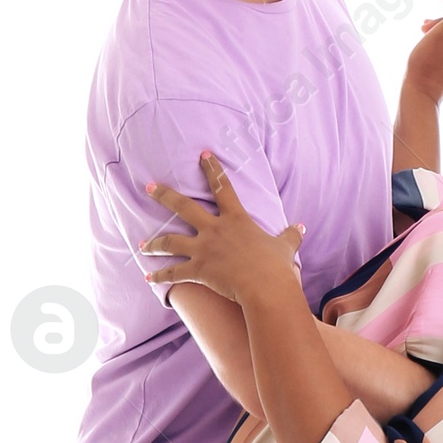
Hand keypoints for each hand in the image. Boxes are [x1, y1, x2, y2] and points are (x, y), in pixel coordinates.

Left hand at [140, 152, 304, 307]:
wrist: (266, 288)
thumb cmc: (277, 267)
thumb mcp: (286, 247)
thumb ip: (290, 235)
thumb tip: (301, 227)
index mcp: (235, 219)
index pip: (222, 187)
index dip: (212, 169)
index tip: (202, 155)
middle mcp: (214, 230)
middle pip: (182, 206)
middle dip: (163, 195)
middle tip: (148, 187)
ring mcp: (203, 250)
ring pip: (170, 241)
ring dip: (153, 243)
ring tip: (142, 245)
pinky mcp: (198, 271)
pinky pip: (173, 273)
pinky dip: (160, 276)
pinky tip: (148, 278)